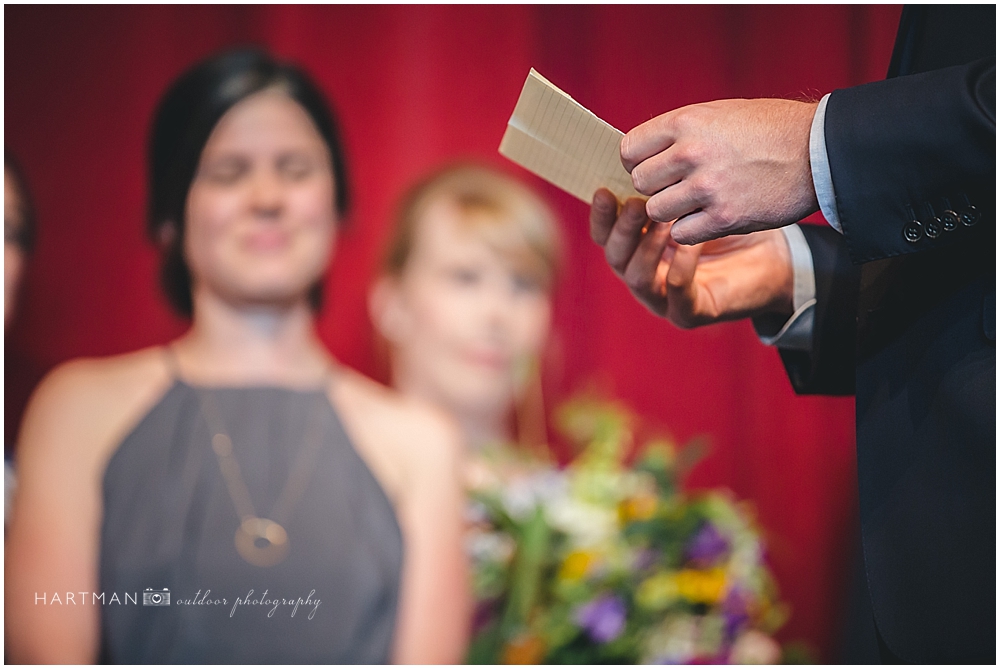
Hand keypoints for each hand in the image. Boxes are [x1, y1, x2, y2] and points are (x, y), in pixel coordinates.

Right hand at [589, 189, 793, 327]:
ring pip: (636, 277)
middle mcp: (644, 272)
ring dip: (647, 246)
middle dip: (622, 228)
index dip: (600, 214)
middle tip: (637, 203)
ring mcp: (663, 297)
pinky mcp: (690, 312)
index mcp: (637, 244)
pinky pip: (675, 293)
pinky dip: (680, 267)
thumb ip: (665, 177)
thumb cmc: (734, 215)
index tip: (604, 189)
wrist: (776, 252)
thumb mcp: (697, 188)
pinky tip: (693, 243)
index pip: (604, 232)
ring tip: (666, 220)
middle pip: (614, 255)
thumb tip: (632, 147)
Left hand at [621, 98, 819, 244]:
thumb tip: (643, 153)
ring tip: (694, 203)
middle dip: (655, 188)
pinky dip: (691, 230)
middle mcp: (692, 153)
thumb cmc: (769, 129)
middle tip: (678, 187)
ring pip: (656, 211)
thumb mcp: (719, 114)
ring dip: (671, 212)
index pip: (630, 150)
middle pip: (640, 183)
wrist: (820, 150)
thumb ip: (679, 132)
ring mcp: (707, 187)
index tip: (655, 166)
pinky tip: (708, 218)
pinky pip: (681, 233)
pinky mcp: (724, 218)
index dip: (638, 162)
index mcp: (686, 122)